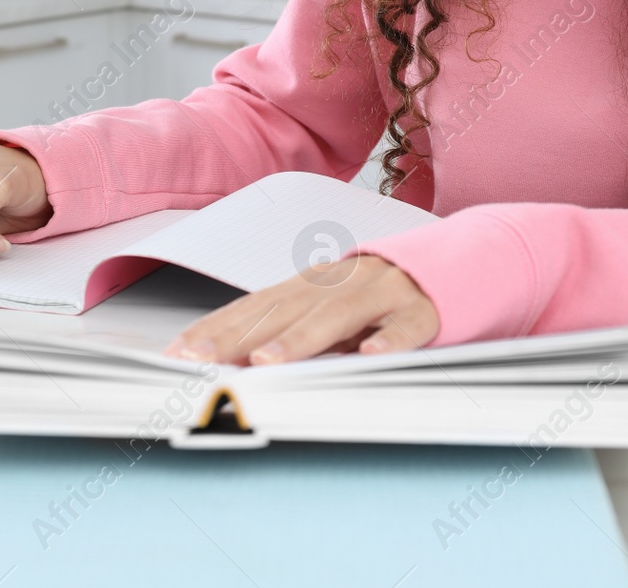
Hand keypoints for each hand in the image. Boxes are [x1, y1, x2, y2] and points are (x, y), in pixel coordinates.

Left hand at [162, 255, 437, 363]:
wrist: (450, 266)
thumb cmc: (376, 299)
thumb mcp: (328, 311)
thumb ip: (286, 331)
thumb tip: (230, 361)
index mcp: (309, 285)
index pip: (252, 307)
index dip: (214, 329)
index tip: (177, 353)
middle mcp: (339, 284)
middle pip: (281, 310)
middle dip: (237, 336)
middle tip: (200, 361)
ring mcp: (381, 293)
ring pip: (337, 314)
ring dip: (301, 338)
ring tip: (266, 361)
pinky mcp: (423, 310)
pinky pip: (406, 326)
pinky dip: (390, 340)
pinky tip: (372, 355)